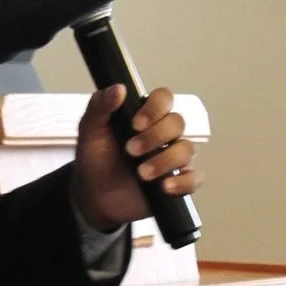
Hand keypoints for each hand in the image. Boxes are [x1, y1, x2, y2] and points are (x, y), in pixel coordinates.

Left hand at [70, 84, 201, 231]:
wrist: (94, 197)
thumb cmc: (96, 160)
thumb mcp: (90, 131)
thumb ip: (99, 106)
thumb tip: (119, 88)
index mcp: (145, 116)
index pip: (164, 98)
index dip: (155, 108)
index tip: (136, 124)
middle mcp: (163, 133)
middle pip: (177, 122)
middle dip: (155, 137)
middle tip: (131, 150)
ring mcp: (173, 157)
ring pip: (187, 149)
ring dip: (165, 160)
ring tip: (142, 174)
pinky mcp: (178, 181)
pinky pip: (195, 178)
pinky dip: (183, 182)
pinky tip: (164, 187)